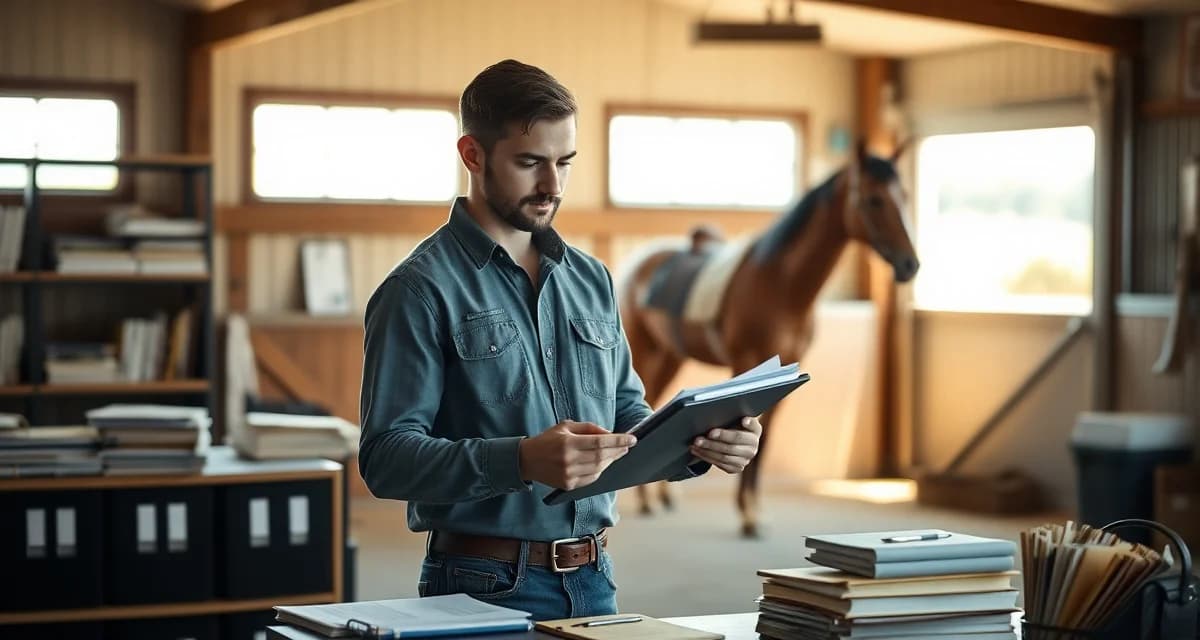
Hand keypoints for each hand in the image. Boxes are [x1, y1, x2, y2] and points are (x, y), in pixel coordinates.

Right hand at [518, 421, 635, 489]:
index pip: (599, 442)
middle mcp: (568, 460)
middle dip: (618, 451)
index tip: (632, 439)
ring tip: (616, 454)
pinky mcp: (568, 485)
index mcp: (568, 442)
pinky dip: (600, 471)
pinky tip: (603, 463)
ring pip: (598, 469)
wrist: (526, 460)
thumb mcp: (566, 426)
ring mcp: (568, 475)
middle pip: (601, 456)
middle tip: (627, 446)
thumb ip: (589, 428)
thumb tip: (610, 434)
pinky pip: (591, 479)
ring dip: (610, 461)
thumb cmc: (548, 440)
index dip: (618, 441)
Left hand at [690, 416, 760, 473]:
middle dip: (715, 442)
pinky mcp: (737, 468)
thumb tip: (717, 412)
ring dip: (707, 451)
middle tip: (701, 437)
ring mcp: (746, 459)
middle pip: (733, 445)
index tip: (743, 420)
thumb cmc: (732, 424)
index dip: (749, 424)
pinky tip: (698, 451)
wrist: (734, 441)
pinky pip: (721, 464)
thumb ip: (732, 414)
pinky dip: (707, 457)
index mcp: (755, 431)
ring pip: (724, 457)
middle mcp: (753, 447)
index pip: (752, 427)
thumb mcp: (735, 417)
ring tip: (696, 444)